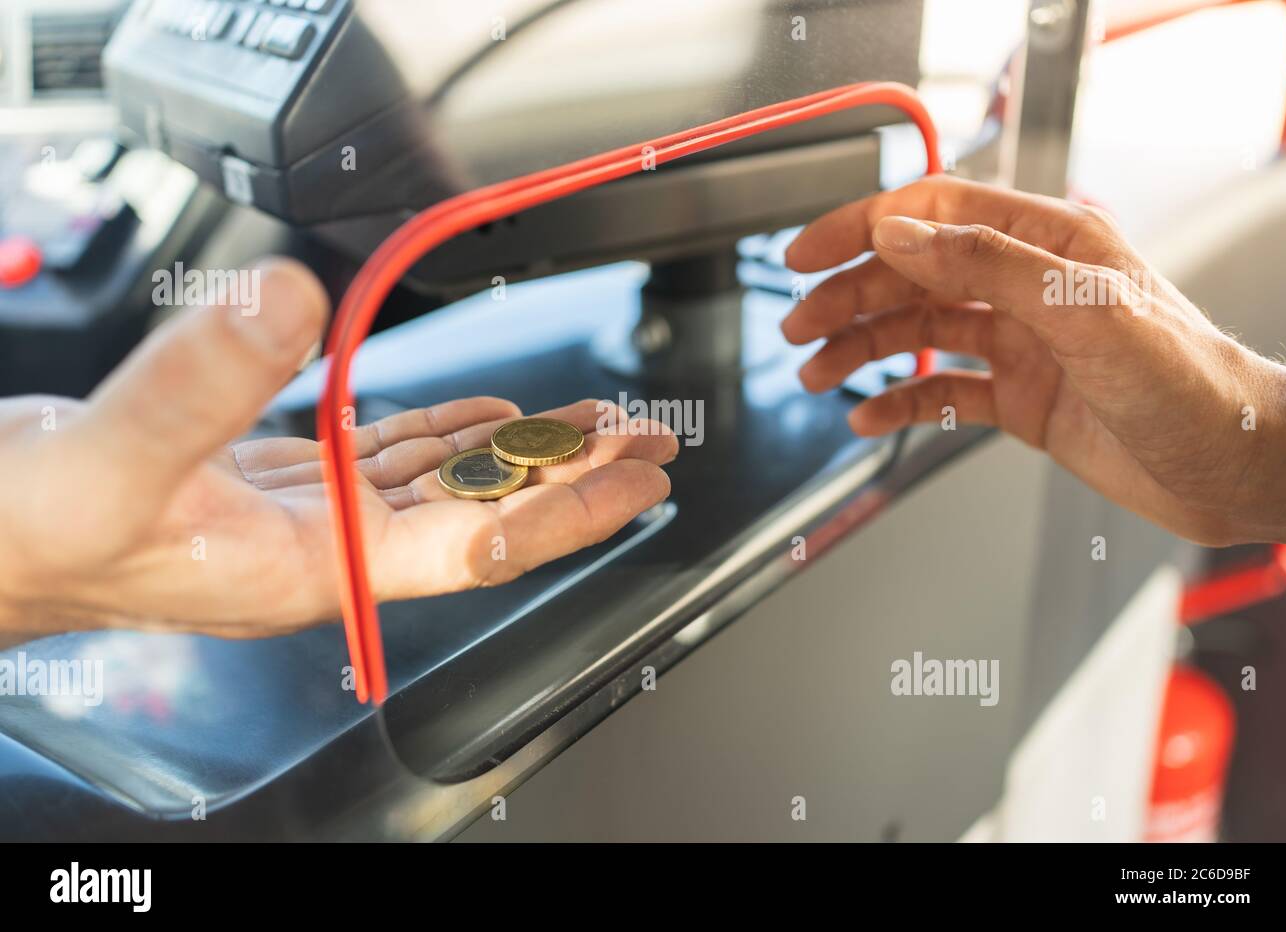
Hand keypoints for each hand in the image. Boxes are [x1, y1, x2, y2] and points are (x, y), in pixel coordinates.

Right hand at [0, 259, 674, 641]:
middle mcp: (330, 545)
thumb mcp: (109, 462)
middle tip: (646, 439)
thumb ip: (199, 387)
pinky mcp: (279, 477)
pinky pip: (386, 456)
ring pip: (443, 480)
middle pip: (481, 510)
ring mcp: (309, 513)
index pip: (478, 545)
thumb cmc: (33, 539)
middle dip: (569, 475)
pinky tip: (483, 418)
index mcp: (317, 566)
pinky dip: (443, 433)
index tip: (632, 480)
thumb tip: (292, 305)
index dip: (563, 511)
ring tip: (589, 423)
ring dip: (519, 450)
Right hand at [783, 175, 1285, 546]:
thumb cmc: (1192, 383)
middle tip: (797, 327)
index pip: (934, 213)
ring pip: (920, 334)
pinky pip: (944, 392)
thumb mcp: (1083, 311)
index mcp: (1048, 243)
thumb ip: (986, 266)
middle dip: (848, 298)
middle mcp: (1028, 288)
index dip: (863, 226)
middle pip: (913, 276)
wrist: (1237, 467)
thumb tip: (900, 235)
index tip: (808, 253)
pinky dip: (900, 402)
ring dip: (862, 350)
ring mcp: (1023, 344)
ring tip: (816, 374)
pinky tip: (869, 416)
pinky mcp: (1023, 399)